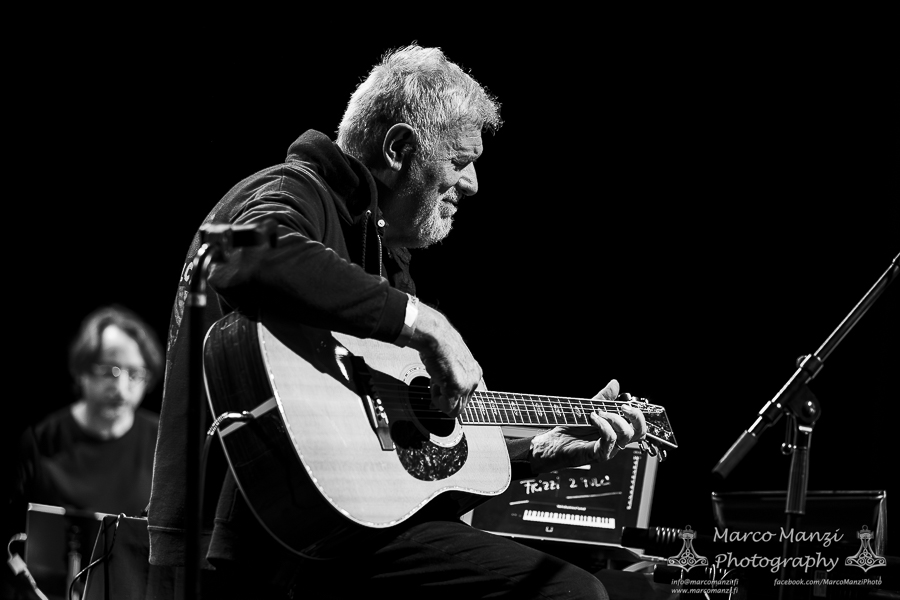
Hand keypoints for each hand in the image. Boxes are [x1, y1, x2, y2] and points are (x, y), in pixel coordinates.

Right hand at [406, 303, 481, 417]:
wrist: (436, 337)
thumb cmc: (439, 344)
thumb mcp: (450, 359)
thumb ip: (450, 372)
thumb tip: (442, 381)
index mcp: (474, 371)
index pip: (466, 394)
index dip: (450, 392)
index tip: (440, 387)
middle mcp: (474, 380)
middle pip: (462, 404)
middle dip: (446, 397)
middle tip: (435, 384)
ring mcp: (466, 386)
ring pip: (455, 409)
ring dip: (442, 399)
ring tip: (435, 381)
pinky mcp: (457, 391)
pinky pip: (447, 408)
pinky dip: (437, 400)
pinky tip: (434, 383)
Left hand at [528, 379, 647, 472]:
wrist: (552, 442)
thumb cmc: (570, 429)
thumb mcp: (588, 408)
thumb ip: (603, 398)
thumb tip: (615, 383)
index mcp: (615, 431)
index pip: (638, 425)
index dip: (637, 413)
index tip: (626, 402)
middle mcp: (615, 442)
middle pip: (639, 432)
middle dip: (634, 416)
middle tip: (623, 407)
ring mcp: (608, 449)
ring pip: (626, 435)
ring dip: (615, 419)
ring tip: (599, 412)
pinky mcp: (598, 454)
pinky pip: (610, 440)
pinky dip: (603, 425)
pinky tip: (593, 418)